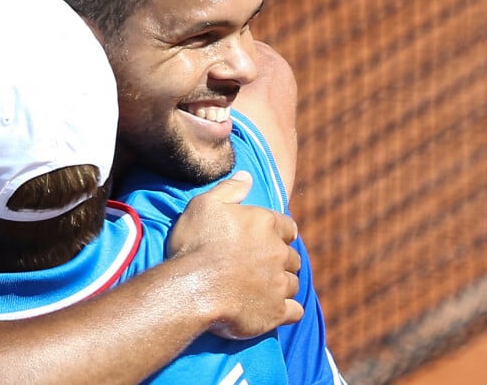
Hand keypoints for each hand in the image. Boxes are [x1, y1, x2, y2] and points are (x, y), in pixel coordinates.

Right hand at [168, 171, 302, 338]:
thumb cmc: (195, 244)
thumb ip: (230, 188)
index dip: (280, 232)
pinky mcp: (276, 311)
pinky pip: (295, 311)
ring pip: (293, 282)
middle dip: (282, 259)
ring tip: (268, 288)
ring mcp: (279, 283)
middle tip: (265, 265)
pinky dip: (289, 310)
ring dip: (283, 283)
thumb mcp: (205, 204)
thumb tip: (247, 175)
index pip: (288, 226)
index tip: (271, 238)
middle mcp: (278, 252)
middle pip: (292, 255)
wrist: (191, 288)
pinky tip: (279, 309)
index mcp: (266, 223)